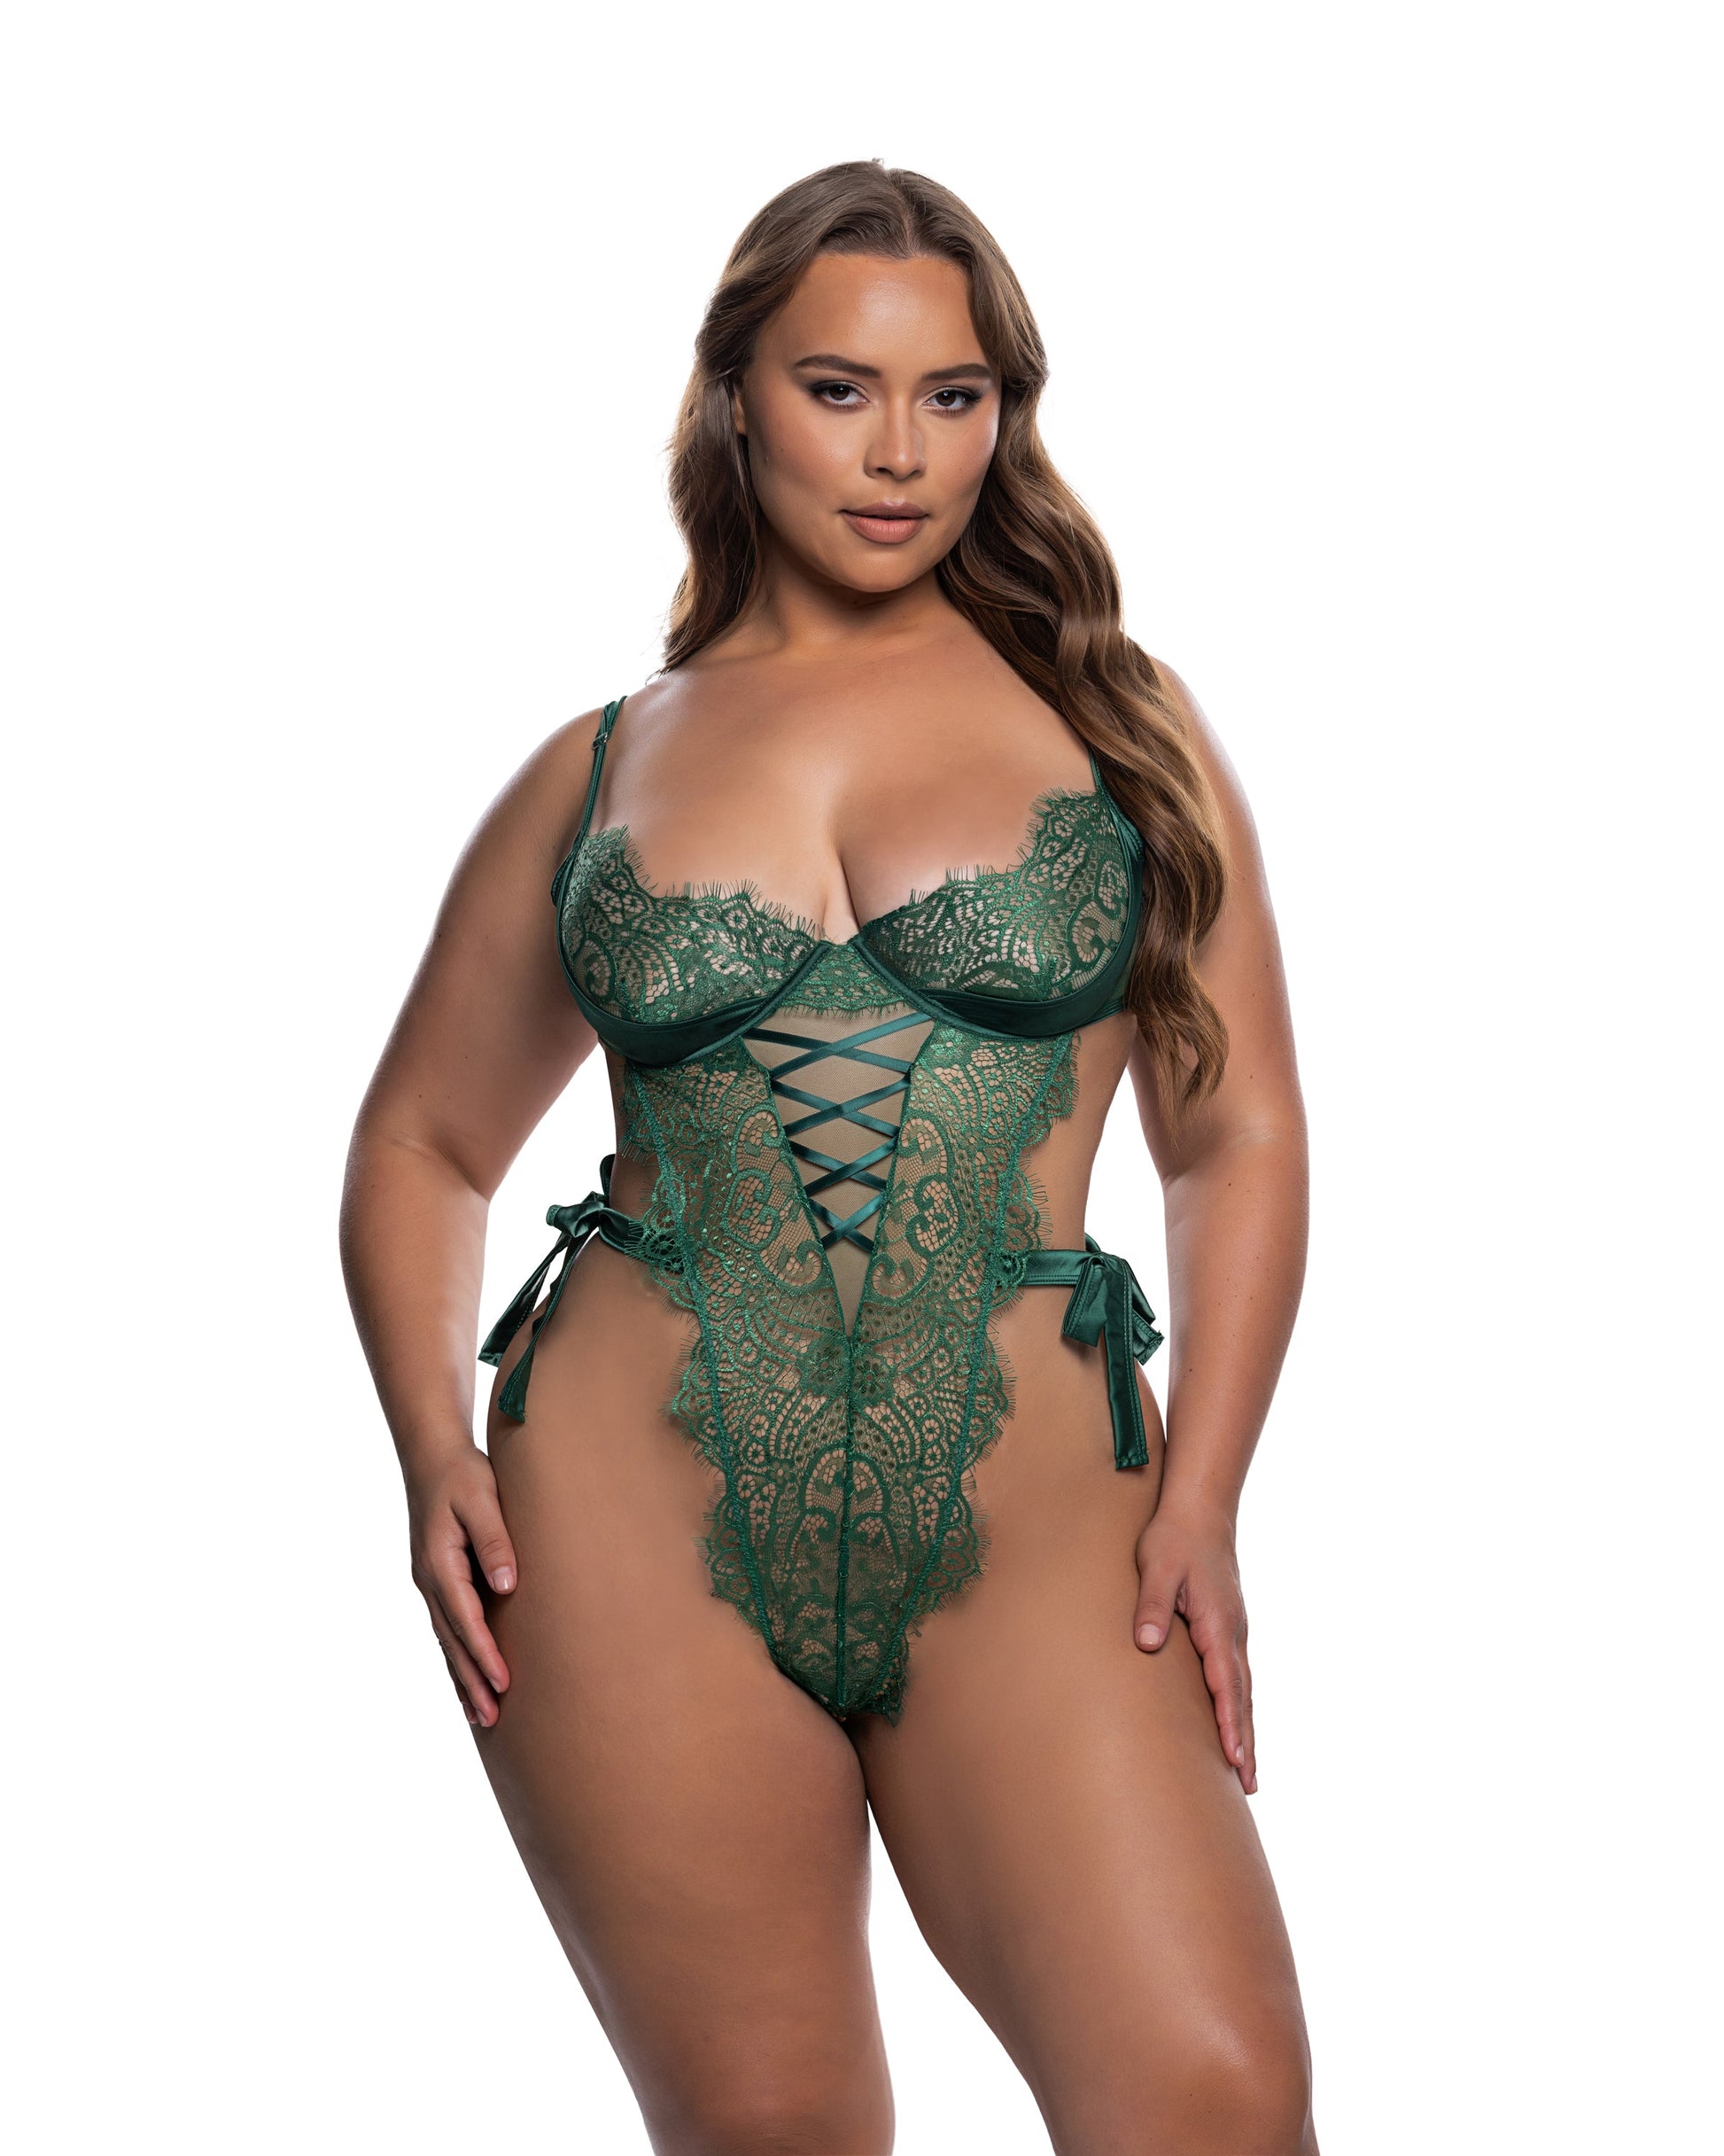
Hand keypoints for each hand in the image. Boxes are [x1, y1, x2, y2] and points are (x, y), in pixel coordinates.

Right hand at [407, 1444, 517, 1728]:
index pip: (465, 1619)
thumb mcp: (482, 1498)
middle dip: (471, 1681)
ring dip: (462, 1677)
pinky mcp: (436, 1580)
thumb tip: (507, 1586)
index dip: (485, 1654)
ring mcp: (429, 1582)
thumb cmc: (462, 1472)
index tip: (503, 1683)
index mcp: (439, 1562)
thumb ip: (494, 1541)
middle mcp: (429, 1579)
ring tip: (481, 1716)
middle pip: (452, 1641)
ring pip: (446, 1640)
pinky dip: (456, 1656)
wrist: (431, 1454)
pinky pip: (446, 1627)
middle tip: (492, 1719)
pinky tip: (466, 1678)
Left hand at [1132, 1497, 1255, 1793]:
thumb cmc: (1173, 1539)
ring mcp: (1233, 1633)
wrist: (1199, 1512)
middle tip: (1251, 1786)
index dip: (1230, 1723)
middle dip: (1246, 1741)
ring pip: (1243, 1691)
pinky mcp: (1226, 1630)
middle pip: (1242, 1697)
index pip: (1226, 1683)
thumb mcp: (1156, 1568)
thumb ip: (1152, 1607)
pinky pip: (1236, 1678)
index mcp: (1217, 1624)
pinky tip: (1234, 1726)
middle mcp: (1232, 1634)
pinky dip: (1239, 1708)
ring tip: (1248, 1773)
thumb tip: (1147, 1645)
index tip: (1235, 1758)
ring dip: (1246, 1730)